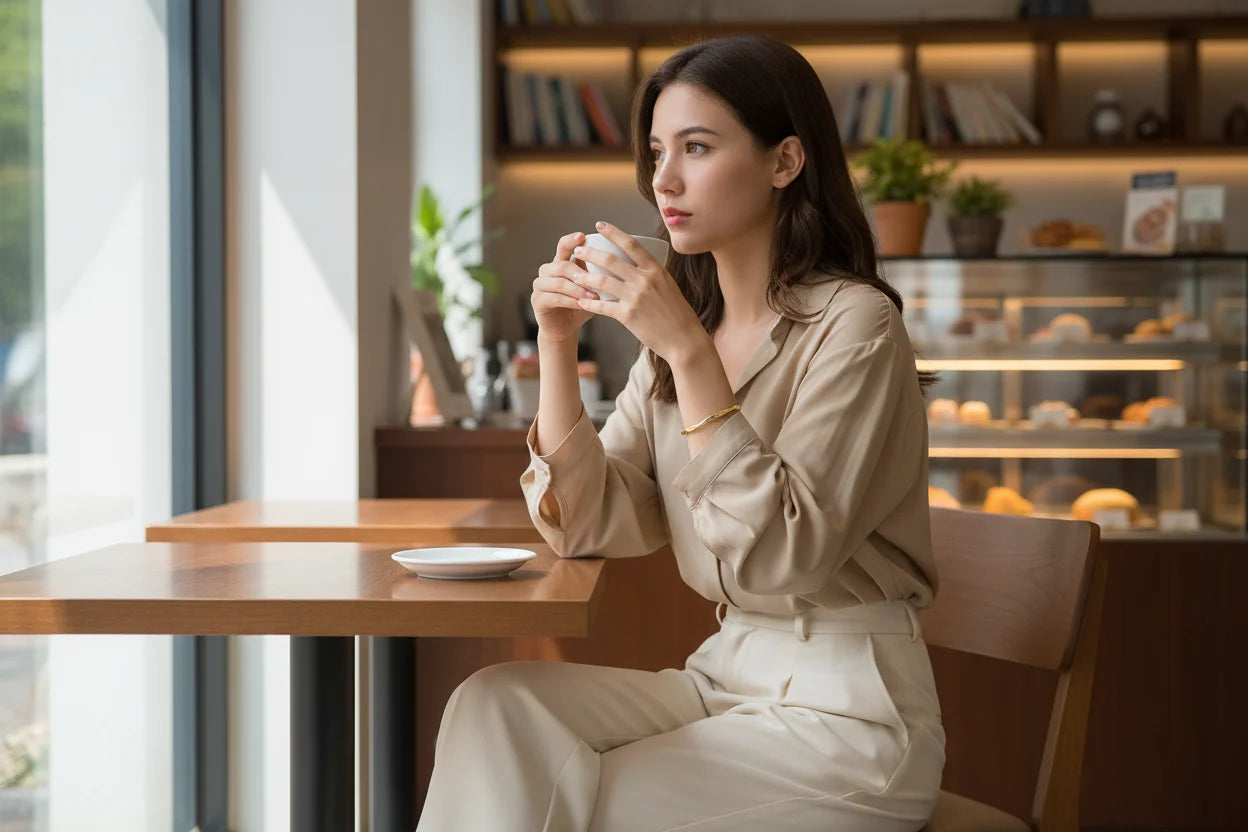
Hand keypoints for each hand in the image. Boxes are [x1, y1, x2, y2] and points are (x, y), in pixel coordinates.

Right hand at [531, 231, 599, 342]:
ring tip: (594, 295)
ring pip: (559, 282)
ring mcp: (539, 285)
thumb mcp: (591, 286)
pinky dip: (571, 301)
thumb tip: (619, 260)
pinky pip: (555, 298)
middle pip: (562, 265)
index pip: (563, 245)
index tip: (582, 236)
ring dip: (578, 289)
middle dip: (581, 273)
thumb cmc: (581, 304)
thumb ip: (596, 273)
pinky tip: (583, 305)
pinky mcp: (537, 300)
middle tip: (598, 281)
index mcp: (560, 262)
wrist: (566, 328)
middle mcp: (547, 271)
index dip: (571, 240)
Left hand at [570, 221, 709, 363]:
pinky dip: (589, 303)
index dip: (613, 232)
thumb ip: (652, 273)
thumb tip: (636, 262)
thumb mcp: (668, 285)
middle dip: (591, 252)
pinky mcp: (628, 315)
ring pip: (603, 281)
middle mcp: (645, 280)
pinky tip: (580, 301)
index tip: (599, 225)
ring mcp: (635, 297)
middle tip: (579, 249)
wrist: (683, 339)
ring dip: (585, 276)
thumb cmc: (677, 313)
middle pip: (611, 260)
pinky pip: (602, 306)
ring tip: (575, 274)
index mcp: (656, 269)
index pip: (631, 244)